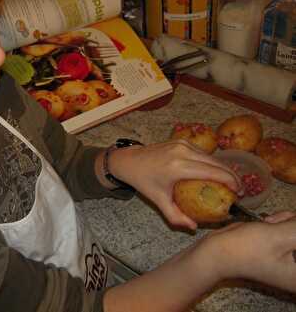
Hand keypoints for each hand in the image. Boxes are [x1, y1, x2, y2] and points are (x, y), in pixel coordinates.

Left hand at [109, 139, 241, 229]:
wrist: (129, 160)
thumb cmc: (143, 181)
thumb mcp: (158, 201)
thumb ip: (175, 216)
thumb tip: (194, 228)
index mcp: (178, 167)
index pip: (213, 172)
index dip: (230, 181)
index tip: (239, 193)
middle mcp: (183, 152)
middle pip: (217, 163)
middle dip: (232, 175)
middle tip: (240, 190)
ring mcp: (183, 144)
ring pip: (211, 155)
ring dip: (224, 168)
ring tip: (231, 183)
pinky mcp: (181, 140)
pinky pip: (203, 152)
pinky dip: (212, 162)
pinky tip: (217, 173)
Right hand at [200, 212, 295, 292]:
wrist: (215, 253)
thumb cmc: (246, 248)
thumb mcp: (280, 235)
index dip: (295, 231)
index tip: (287, 227)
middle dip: (293, 225)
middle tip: (279, 222)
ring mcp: (288, 262)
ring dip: (288, 222)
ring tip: (270, 223)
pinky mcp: (279, 252)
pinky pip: (289, 233)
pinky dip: (281, 224)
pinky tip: (267, 224)